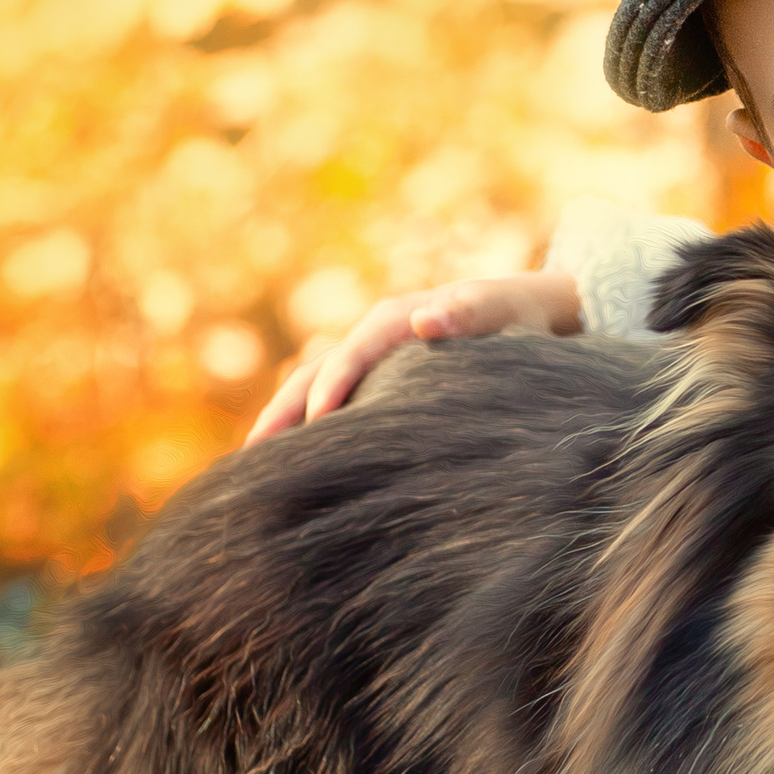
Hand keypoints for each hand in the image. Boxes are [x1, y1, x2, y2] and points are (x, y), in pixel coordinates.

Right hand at [243, 271, 583, 445]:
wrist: (521, 308)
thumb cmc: (513, 313)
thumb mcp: (500, 310)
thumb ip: (468, 313)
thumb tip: (427, 320)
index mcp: (397, 318)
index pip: (353, 352)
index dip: (333, 385)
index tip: (318, 423)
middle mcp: (373, 333)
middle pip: (315, 370)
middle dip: (284, 410)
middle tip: (254, 455)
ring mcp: (369, 356)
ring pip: (311, 386)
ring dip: (283, 421)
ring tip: (253, 466)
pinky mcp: (373, 376)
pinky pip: (329, 398)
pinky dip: (304, 424)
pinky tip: (291, 461)